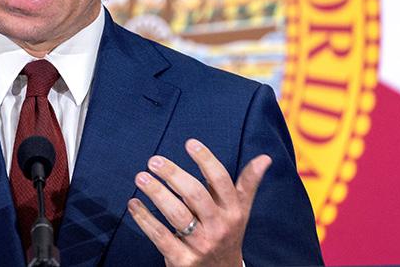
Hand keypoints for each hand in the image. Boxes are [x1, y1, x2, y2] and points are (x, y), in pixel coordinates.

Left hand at [127, 139, 270, 266]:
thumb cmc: (227, 234)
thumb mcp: (240, 212)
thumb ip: (248, 184)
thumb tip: (266, 158)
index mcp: (233, 212)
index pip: (221, 181)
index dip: (206, 160)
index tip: (189, 143)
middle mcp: (219, 227)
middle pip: (195, 195)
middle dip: (173, 175)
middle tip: (154, 160)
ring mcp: (201, 245)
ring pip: (176, 214)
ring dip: (156, 193)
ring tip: (141, 177)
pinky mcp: (182, 260)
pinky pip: (160, 236)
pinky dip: (144, 219)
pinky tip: (133, 203)